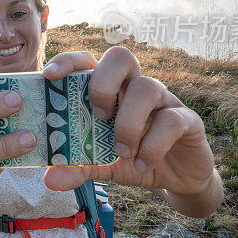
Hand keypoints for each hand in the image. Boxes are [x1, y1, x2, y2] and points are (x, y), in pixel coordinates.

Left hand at [42, 48, 218, 208]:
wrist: (175, 179)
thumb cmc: (133, 158)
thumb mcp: (101, 165)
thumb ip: (77, 167)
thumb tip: (50, 180)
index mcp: (111, 90)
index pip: (89, 60)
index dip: (69, 61)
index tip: (50, 75)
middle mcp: (135, 87)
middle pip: (120, 57)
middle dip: (102, 83)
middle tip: (98, 116)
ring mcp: (164, 99)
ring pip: (147, 87)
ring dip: (128, 124)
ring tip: (121, 152)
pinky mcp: (187, 119)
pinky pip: (171, 121)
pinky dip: (152, 146)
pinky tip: (142, 164)